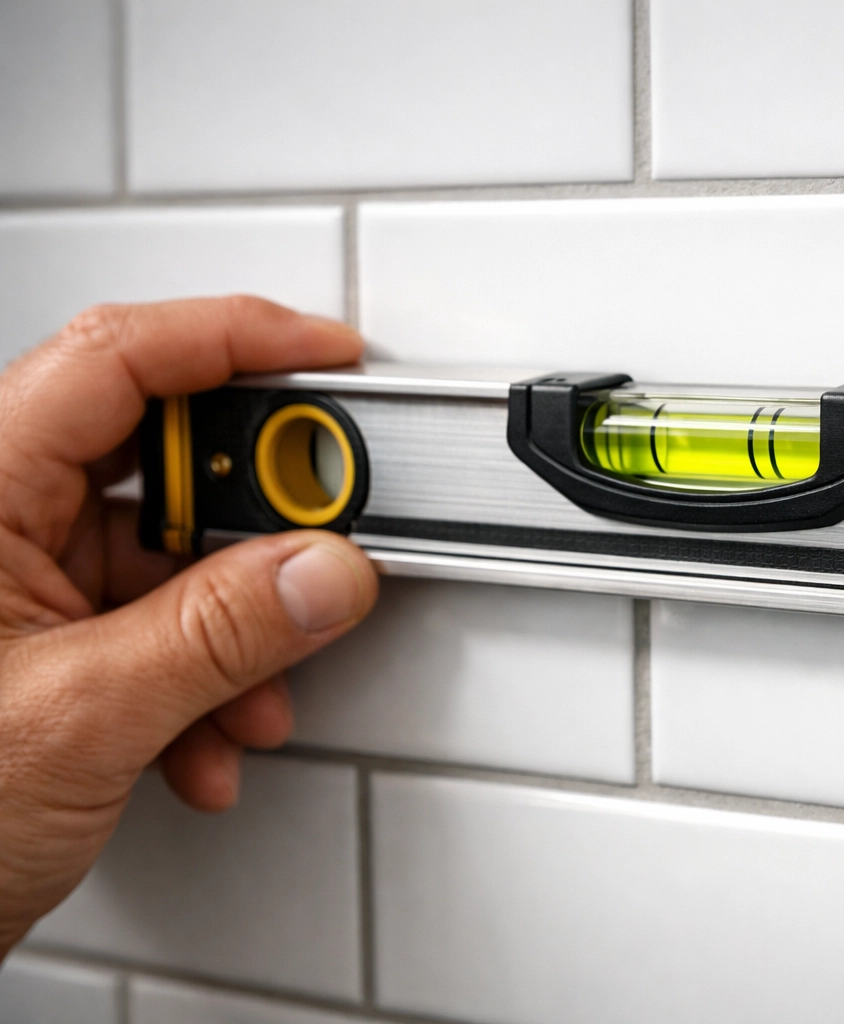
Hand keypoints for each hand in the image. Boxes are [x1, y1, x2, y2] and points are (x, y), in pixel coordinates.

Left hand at [0, 297, 377, 955]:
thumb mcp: (76, 718)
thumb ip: (219, 636)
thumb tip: (327, 573)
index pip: (115, 360)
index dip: (235, 339)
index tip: (328, 360)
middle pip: (162, 457)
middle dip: (254, 525)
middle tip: (323, 539)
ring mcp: (17, 582)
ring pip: (169, 554)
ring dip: (235, 629)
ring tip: (250, 696)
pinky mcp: (44, 640)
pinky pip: (154, 622)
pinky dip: (203, 679)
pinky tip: (203, 741)